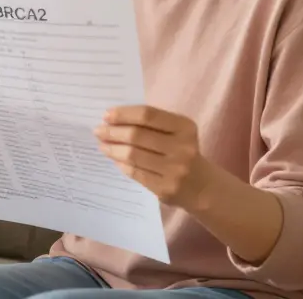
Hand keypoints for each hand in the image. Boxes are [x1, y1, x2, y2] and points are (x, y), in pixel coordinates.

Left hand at [95, 105, 211, 210]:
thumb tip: (112, 120)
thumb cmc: (183, 152)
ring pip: (132, 155)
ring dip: (112, 148)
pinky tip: (115, 159)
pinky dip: (121, 164)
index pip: (147, 115)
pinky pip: (135, 172)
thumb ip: (151, 124)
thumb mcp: (177, 132)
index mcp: (185, 127)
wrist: (203, 187)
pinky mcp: (165, 188)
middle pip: (136, 135)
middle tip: (98, 131)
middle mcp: (182, 148)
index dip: (123, 114)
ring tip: (103, 145)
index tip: (106, 115)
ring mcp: (174, 170)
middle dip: (112, 132)